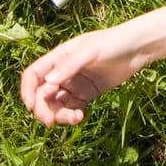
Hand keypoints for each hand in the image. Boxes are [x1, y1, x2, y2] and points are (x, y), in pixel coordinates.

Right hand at [20, 26, 146, 127]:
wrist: (137, 48)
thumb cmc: (113, 43)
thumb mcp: (90, 51)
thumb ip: (69, 66)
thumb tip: (46, 84)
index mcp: (58, 57)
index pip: (33, 75)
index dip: (27, 91)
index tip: (31, 106)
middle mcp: (63, 72)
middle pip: (42, 94)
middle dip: (43, 109)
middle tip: (50, 122)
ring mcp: (74, 84)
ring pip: (56, 105)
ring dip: (59, 115)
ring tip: (74, 118)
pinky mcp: (87, 94)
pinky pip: (72, 109)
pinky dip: (71, 116)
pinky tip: (80, 117)